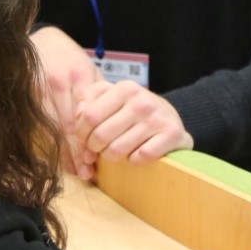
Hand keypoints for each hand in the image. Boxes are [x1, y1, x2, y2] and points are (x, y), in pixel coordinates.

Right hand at [29, 26, 100, 172]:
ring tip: (76, 170)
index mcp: (79, 75)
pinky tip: (59, 156)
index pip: (85, 115)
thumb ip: (100, 96)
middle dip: (77, 151)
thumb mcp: (91, 71)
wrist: (44, 40)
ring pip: (52, 127)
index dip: (88, 140)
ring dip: (63, 151)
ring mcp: (39, 87)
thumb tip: (111, 126)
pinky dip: (50, 142)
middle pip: (67, 125)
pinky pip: (39, 123)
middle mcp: (58, 81)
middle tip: (87, 172)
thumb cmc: (72, 60)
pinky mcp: (26, 93)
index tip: (95, 160)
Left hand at [73, 78, 192, 177]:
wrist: (169, 117)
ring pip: (118, 150)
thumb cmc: (131, 109)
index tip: (84, 139)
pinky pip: (140, 157)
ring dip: (110, 157)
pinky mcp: (172, 135)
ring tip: (113, 153)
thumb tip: (78, 115)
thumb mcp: (110, 96)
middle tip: (97, 150)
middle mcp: (142, 101)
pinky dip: (133, 160)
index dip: (81, 133)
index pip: (89, 116)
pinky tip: (134, 154)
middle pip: (101, 136)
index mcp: (125, 88)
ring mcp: (158, 118)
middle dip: (94, 148)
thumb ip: (88, 100)